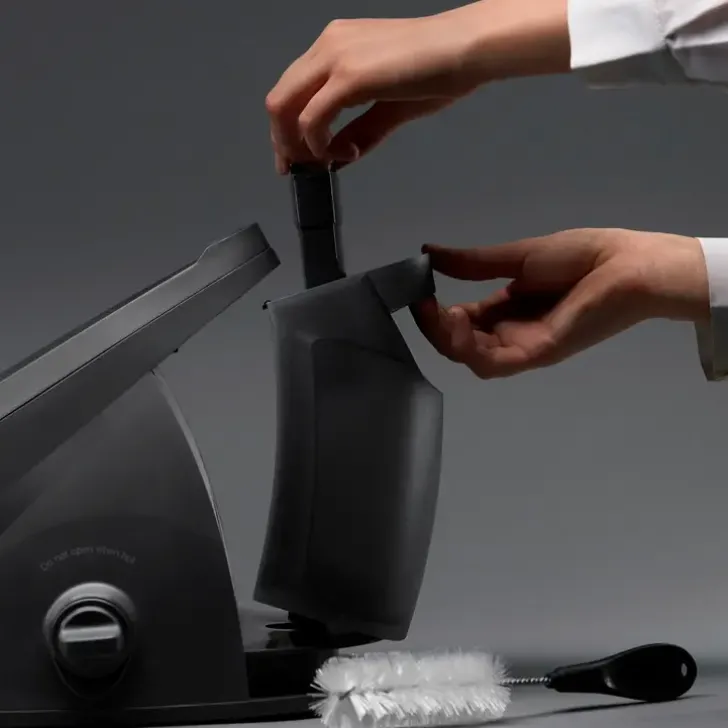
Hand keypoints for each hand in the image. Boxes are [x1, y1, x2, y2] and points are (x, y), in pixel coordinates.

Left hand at [265, 0, 569, 172]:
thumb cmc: (437, 71)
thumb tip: (336, 157)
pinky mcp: (348, 76)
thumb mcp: (388, 108)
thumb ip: (358, 131)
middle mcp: (327, 46)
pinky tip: (342, 154)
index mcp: (335, 47)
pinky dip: (318, 145)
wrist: (466, 49)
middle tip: (299, 170)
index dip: (286, 130)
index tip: (295, 159)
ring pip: (285, 108)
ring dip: (296, 145)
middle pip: (279, 100)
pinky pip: (312, 119)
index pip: (292, 90)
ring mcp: (334, 58)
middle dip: (283, 142)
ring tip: (322, 164)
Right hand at [413, 228, 708, 377]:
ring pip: (471, 358)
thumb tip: (428, 252)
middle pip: (461, 344)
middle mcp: (511, 333)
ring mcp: (524, 347)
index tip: (416, 289)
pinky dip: (469, 347)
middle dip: (435, 328)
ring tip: (436, 312)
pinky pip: (493, 363)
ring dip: (447, 340)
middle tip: (421, 303)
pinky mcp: (537, 354)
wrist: (627, 264)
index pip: (462, 322)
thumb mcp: (516, 257)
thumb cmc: (580, 257)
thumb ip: (472, 263)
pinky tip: (455, 323)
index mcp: (507, 312)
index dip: (436, 312)